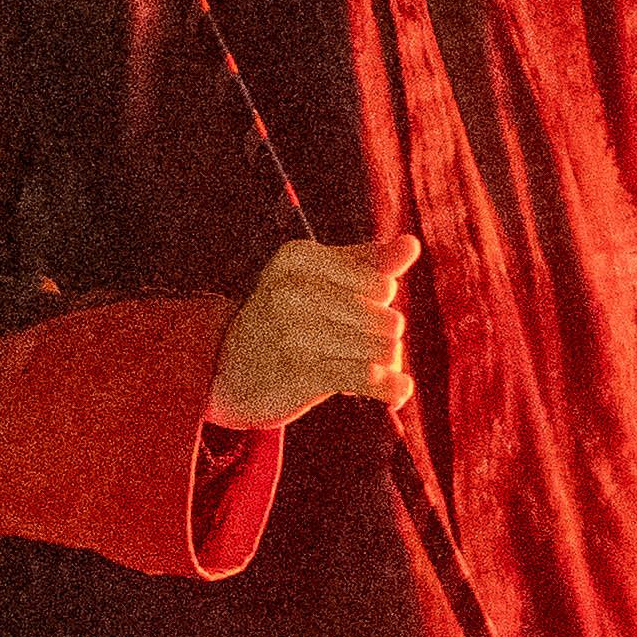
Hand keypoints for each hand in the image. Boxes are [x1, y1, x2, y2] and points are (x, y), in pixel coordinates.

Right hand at [214, 235, 421, 428]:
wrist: (225, 375)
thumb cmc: (283, 322)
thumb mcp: (318, 281)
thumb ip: (368, 263)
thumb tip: (411, 243)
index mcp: (298, 257)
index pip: (382, 285)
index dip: (378, 306)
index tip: (350, 316)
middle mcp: (292, 289)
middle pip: (387, 318)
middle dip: (382, 340)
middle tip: (356, 351)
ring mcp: (294, 331)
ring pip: (382, 348)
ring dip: (384, 366)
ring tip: (363, 370)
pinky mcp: (300, 373)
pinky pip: (369, 377)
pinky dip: (390, 388)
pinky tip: (396, 393)